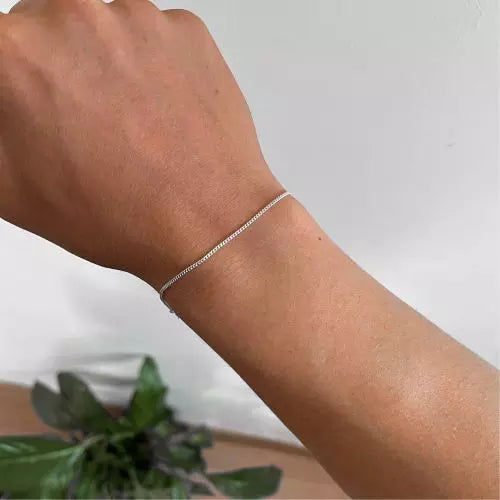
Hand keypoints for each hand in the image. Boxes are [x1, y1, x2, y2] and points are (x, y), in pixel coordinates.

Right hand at [0, 0, 281, 287]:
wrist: (206, 223)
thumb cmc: (120, 215)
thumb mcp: (10, 189)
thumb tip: (7, 106)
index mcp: (15, 52)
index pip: (3, 54)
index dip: (17, 90)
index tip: (36, 111)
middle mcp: (73, 17)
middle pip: (48, 34)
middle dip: (56, 74)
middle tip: (85, 127)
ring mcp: (138, 18)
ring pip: (105, 34)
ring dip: (108, 69)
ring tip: (131, 127)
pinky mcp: (186, 31)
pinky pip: (155, 40)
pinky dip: (155, 69)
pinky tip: (163, 115)